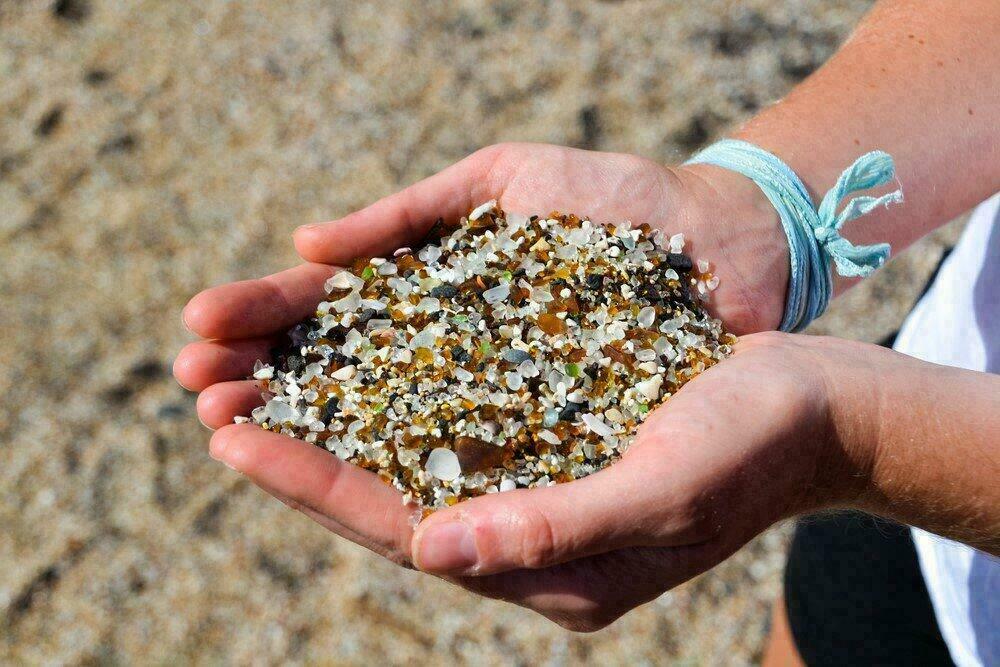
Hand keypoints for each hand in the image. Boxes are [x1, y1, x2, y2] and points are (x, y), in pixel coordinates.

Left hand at [188, 332, 878, 630]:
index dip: (316, 487)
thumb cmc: (755, 445)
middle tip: (211, 407)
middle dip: (301, 457)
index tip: (233, 442)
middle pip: (390, 498)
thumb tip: (432, 552)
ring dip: (336, 422)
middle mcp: (530, 537)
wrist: (816, 404)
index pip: (407, 530)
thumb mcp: (664, 489)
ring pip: (411, 459)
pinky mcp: (551, 441)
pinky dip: (395, 394)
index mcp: (551, 571)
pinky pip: (452, 424)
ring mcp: (539, 489)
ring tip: (258, 383)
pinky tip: (351, 363)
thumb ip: (556, 529)